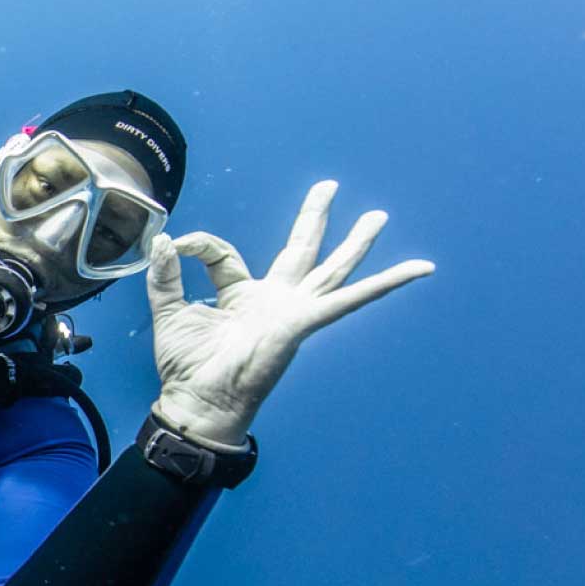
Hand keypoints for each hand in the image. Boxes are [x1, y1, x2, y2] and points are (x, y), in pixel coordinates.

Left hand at [145, 180, 434, 447]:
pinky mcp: (304, 322)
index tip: (176, 245)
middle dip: (314, 217)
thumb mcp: (169, 311)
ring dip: (356, 243)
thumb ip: (165, 276)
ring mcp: (293, 310)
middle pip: (300, 249)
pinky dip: (386, 284)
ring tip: (379, 216)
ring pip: (332, 268)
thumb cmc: (187, 366)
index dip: (197, 244)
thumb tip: (165, 241)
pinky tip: (419, 269)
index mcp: (241, 295)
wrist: (199, 401)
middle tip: (329, 184)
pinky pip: (351, 299)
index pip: (224, 253)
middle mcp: (273, 300)